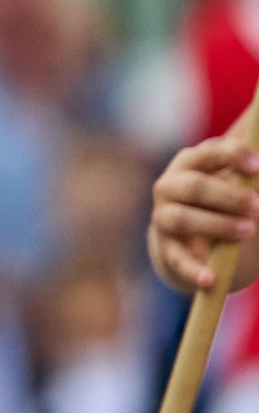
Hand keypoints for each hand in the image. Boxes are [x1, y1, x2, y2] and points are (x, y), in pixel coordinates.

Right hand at [150, 137, 258, 294]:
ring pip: (184, 218)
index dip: (232, 156)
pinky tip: (210, 279)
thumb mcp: (237, 181)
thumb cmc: (222, 198)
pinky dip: (193, 270)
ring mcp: (164, 216)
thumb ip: (251, 171)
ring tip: (249, 231)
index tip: (258, 166)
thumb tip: (255, 133)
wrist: (194, 235)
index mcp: (191, 162)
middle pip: (194, 186)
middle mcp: (170, 186)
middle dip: (229, 196)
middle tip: (258, 205)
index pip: (207, 153)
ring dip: (218, 225)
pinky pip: (177, 259)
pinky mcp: (167, 247)